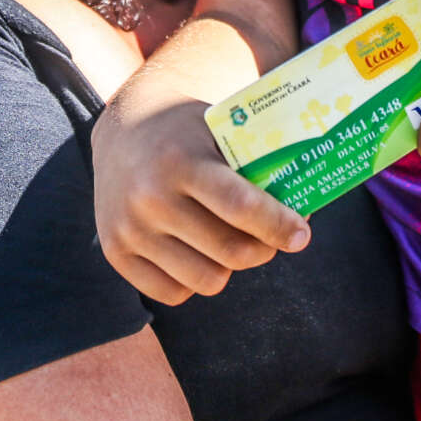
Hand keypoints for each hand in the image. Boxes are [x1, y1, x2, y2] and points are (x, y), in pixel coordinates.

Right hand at [93, 96, 310, 304]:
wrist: (123, 126)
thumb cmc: (187, 130)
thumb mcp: (218, 129)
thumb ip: (256, 163)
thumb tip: (306, 208)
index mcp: (180, 160)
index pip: (240, 206)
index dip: (279, 225)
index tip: (301, 234)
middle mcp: (150, 197)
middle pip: (230, 251)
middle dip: (264, 249)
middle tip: (273, 239)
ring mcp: (128, 229)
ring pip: (207, 280)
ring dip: (229, 266)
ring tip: (232, 243)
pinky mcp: (114, 252)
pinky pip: (173, 293)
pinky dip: (194, 279)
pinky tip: (197, 251)